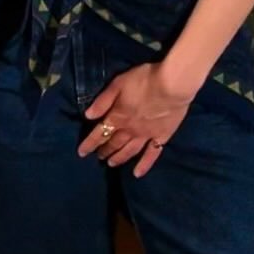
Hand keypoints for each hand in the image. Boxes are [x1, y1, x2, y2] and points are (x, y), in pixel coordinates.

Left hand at [79, 60, 194, 177]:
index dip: (89, 143)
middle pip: (114, 143)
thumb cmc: (144, 80)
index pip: (99, 133)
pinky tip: (137, 173)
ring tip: (111, 164)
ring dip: (119, 158)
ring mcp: (146, 136)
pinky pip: (151, 155)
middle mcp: (130, 130)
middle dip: (104, 151)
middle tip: (98, 157)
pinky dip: (144, 165)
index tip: (81, 153)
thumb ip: (103, 100)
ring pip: (129, 151)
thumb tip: (88, 116)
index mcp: (118, 116)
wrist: (172, 85)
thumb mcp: (118, 84)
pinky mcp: (162, 137)